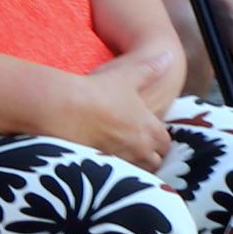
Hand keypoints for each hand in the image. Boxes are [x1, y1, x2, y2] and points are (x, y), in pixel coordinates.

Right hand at [45, 64, 173, 169]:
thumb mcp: (128, 76)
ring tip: (124, 158)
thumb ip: (151, 69)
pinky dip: (114, 173)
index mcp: (148, 128)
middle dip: (151, 157)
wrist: (64, 107)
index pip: (165, 143)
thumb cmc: (98, 90)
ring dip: (135, 167)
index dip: (160, 141)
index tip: (153, 138)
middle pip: (155, 161)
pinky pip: (115, 178)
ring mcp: (120, 161)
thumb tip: (168, 56)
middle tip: (140, 150)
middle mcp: (138, 148)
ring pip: (137, 172)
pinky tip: (105, 165)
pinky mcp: (101, 169)